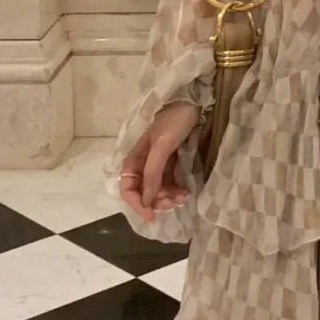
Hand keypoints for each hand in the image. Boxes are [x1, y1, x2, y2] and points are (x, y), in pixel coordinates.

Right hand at [119, 101, 196, 221]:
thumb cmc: (174, 122)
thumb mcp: (162, 147)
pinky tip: (185, 192)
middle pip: (143, 192)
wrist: (191, 103)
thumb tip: (147, 200)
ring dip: (168, 198)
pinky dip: (175, 190)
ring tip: (183, 197)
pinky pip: (169, 182)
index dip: (138, 204)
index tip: (152, 216)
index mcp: (134, 159)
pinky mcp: (170, 162)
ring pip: (157, 190)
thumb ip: (153, 172)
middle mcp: (143, 164)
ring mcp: (157, 164)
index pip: (128, 188)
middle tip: (174, 204)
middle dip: (156, 202)